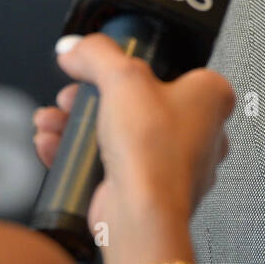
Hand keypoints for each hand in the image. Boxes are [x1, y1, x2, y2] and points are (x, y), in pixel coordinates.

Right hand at [33, 34, 234, 263]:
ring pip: (120, 134)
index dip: (130, 66)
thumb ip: (97, 54)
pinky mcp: (147, 190)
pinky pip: (110, 165)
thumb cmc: (154, 150)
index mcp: (211, 97)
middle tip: (72, 96)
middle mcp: (201, 132)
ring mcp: (174, 165)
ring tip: (54, 121)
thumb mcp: (123, 78)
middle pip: (136, 102)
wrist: (142, 216)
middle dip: (92, 98)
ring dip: (77, 125)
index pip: (170, 68)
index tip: (103, 67)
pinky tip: (53, 145)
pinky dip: (78, 155)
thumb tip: (77, 47)